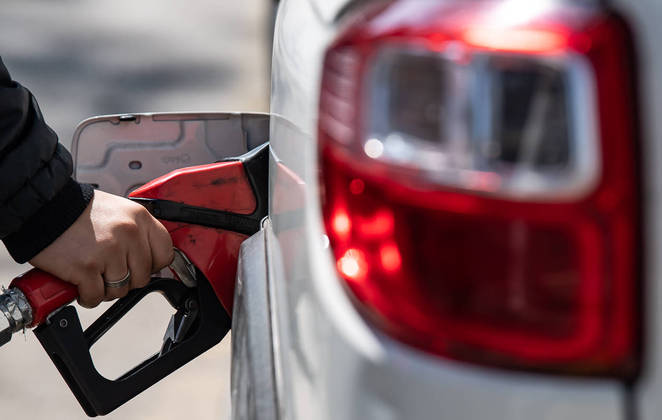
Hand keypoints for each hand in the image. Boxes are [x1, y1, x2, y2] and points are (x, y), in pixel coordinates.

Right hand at [29, 190, 173, 307]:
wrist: (42, 208)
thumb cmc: (77, 212)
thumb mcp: (118, 212)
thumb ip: (136, 232)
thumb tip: (149, 257)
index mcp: (140, 218)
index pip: (165, 252)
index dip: (153, 265)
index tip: (141, 267)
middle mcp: (129, 234)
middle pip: (143, 276)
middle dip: (126, 280)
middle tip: (108, 272)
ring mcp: (109, 252)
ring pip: (121, 289)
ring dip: (105, 288)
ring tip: (92, 274)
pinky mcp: (87, 268)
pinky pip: (96, 296)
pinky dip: (87, 296)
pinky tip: (79, 283)